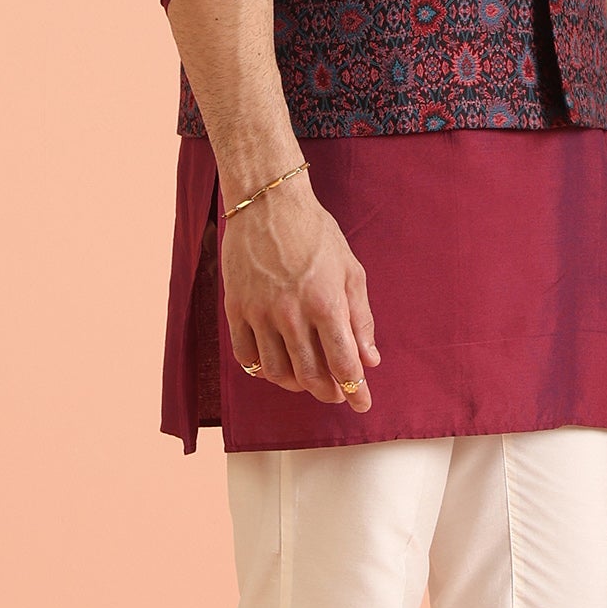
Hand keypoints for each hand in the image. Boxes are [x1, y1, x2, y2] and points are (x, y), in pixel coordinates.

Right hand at [222, 179, 380, 409]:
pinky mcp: (236, 309)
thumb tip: (370, 360)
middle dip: (329, 393)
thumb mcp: (350, 270)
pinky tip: (276, 367)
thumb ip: (361, 318)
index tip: (363, 404)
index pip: (343, 363)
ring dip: (297, 385)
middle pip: (310, 375)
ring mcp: (259, 313)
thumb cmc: (316, 233)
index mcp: (326, 303)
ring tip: (309, 381)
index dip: (356, 390)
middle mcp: (291, 314)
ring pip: (277, 372)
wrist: (267, 203)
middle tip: (338, 395)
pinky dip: (263, 370)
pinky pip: (246, 356)